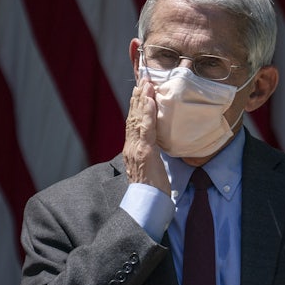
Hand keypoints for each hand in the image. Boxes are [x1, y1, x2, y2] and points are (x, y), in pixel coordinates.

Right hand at [123, 78, 170, 195]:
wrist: (146, 204)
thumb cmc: (150, 191)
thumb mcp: (148, 169)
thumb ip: (149, 155)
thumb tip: (154, 147)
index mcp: (131, 150)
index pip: (132, 123)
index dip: (136, 107)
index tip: (139, 92)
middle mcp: (130, 146)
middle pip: (133, 117)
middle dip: (138, 98)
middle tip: (143, 80)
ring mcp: (136, 148)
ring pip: (137, 119)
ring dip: (142, 99)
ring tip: (146, 84)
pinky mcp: (144, 151)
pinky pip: (146, 128)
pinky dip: (147, 112)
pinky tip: (150, 100)